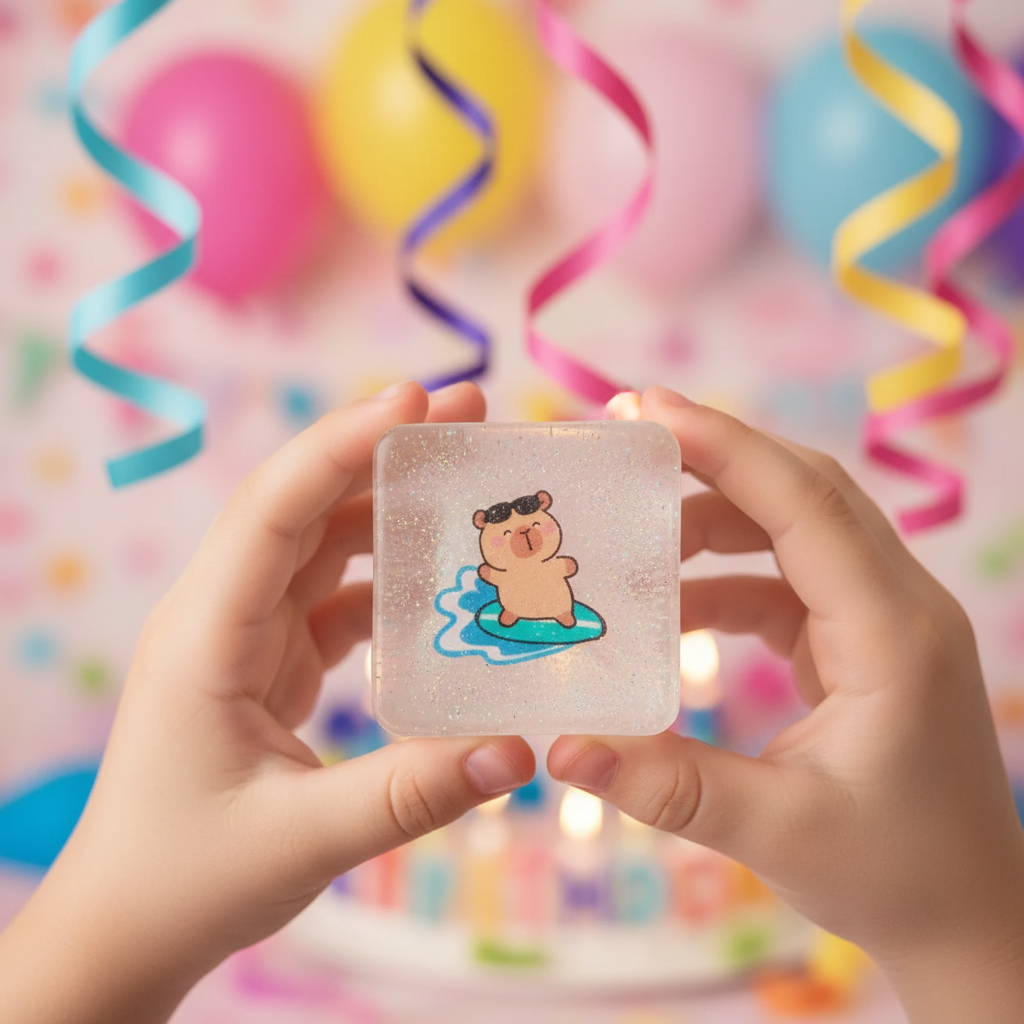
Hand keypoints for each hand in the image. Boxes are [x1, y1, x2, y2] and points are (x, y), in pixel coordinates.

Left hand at [0, 381, 533, 1023]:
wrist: (128, 924)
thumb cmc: (187, 879)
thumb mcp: (302, 841)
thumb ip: (412, 794)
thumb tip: (519, 752)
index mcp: (205, 636)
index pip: (273, 511)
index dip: (341, 445)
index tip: (417, 400)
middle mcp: (221, 616)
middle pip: (300, 504)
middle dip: (378, 450)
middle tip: (467, 413)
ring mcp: (244, 636)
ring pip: (318, 543)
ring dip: (386, 504)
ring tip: (464, 476)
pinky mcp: (269, 662)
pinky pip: (332, 595)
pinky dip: (385, 575)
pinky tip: (438, 574)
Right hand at [549, 387, 1023, 1022]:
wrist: (968, 913)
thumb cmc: (895, 875)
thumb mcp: (778, 832)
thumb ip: (668, 786)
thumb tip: (562, 749)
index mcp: (894, 634)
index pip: (807, 505)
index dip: (725, 448)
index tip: (645, 410)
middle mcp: (899, 604)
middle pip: (807, 489)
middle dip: (718, 452)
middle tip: (629, 432)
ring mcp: (883, 618)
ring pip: (798, 525)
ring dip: (717, 513)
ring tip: (636, 523)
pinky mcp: (860, 639)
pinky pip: (788, 576)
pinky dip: (726, 574)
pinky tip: (673, 604)